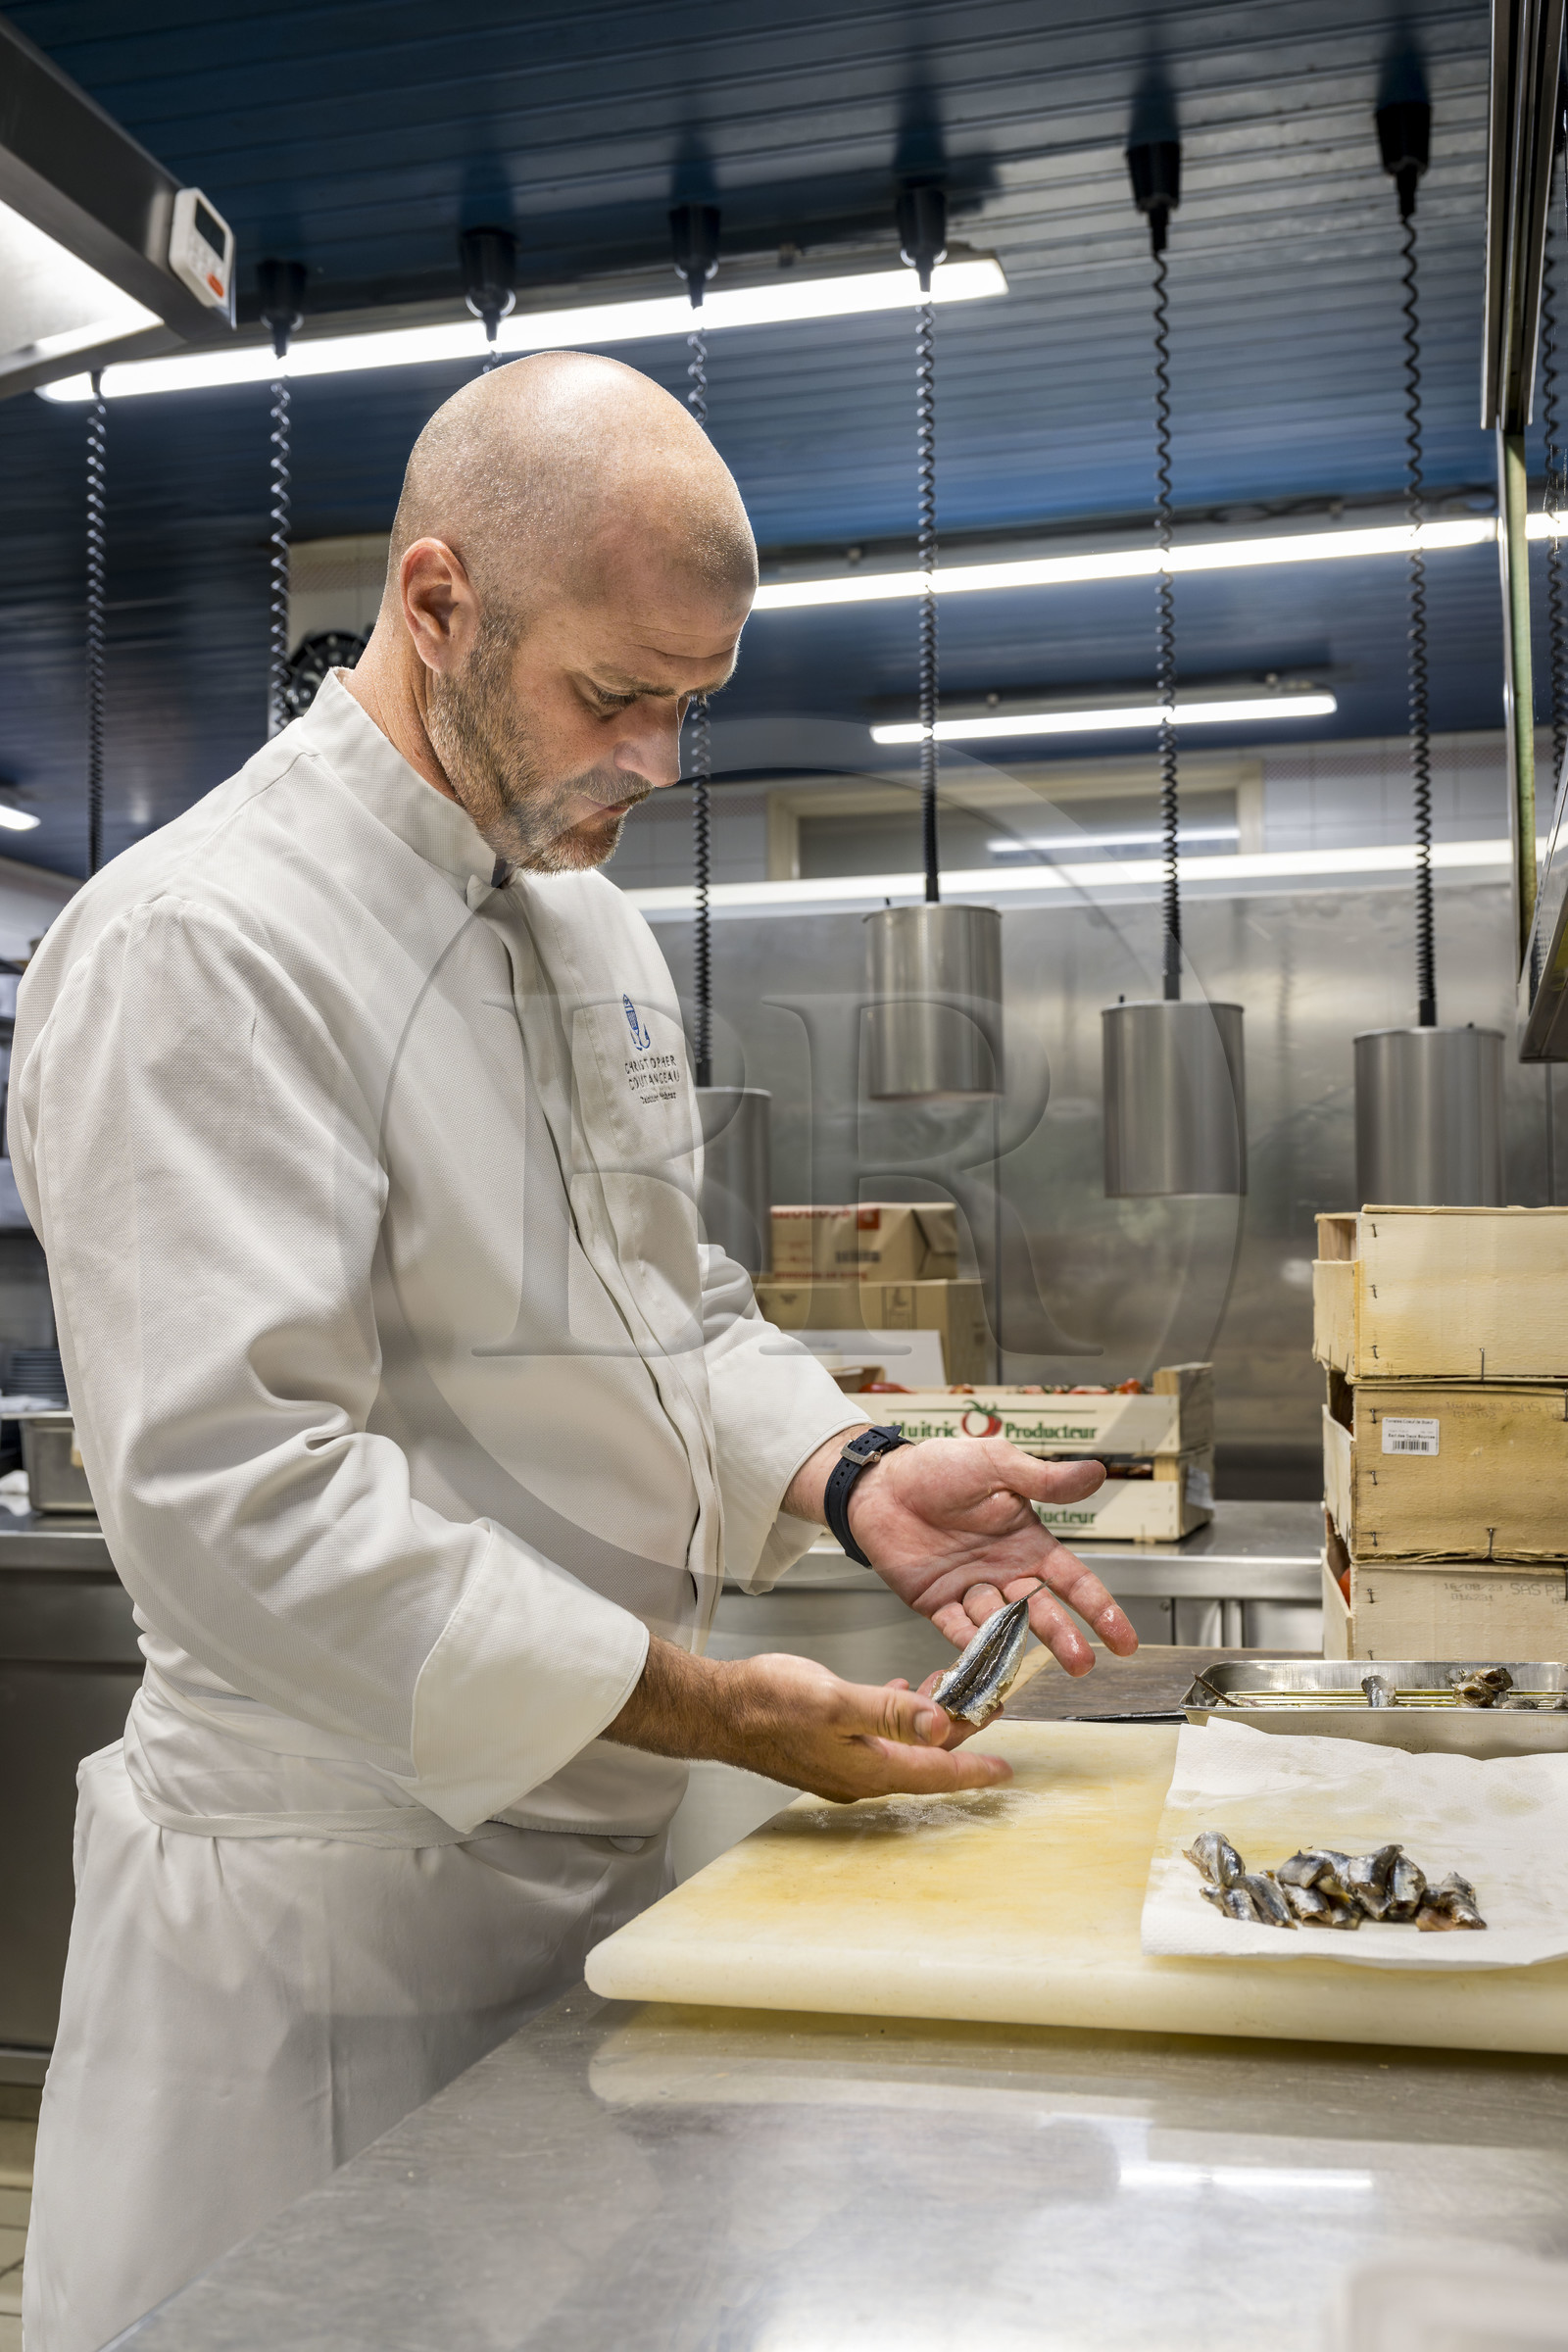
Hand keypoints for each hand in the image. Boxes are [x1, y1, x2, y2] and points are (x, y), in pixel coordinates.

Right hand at [606, 1638, 1011, 1803]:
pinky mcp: (827, 1747)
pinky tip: (900, 1694)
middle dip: (960, 1736)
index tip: (1006, 1771)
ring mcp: (842, 1763)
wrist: (717, 1708)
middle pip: (926, 1760)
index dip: (975, 1768)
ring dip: (929, 1723)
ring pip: (904, 1747)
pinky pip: (879, 1738)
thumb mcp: (837, 1700)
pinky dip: (899, 1717)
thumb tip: (941, 1724)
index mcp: (870, 1768)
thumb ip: (891, 1712)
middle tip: (988, 1707)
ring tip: (950, 1692)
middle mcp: (860, 1774)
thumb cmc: (767, 1703)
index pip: (937, 1773)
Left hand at [844, 1435, 1136, 1675]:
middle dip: (1064, 1638)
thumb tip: (1097, 1471)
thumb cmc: (939, 1466)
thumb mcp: (997, 1464)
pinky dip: (969, 1645)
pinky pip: (956, 1629)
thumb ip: (1044, 1479)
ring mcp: (970, 1591)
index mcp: (1027, 1543)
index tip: (1124, 1639)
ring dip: (1015, 1644)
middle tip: (1082, 1663)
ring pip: (1000, 1625)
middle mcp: (1004, 1572)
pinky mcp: (935, 1603)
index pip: (1073, 1581)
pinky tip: (981, 1656)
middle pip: (1041, 1612)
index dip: (1100, 1609)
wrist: (881, 1481)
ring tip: (1026, 1657)